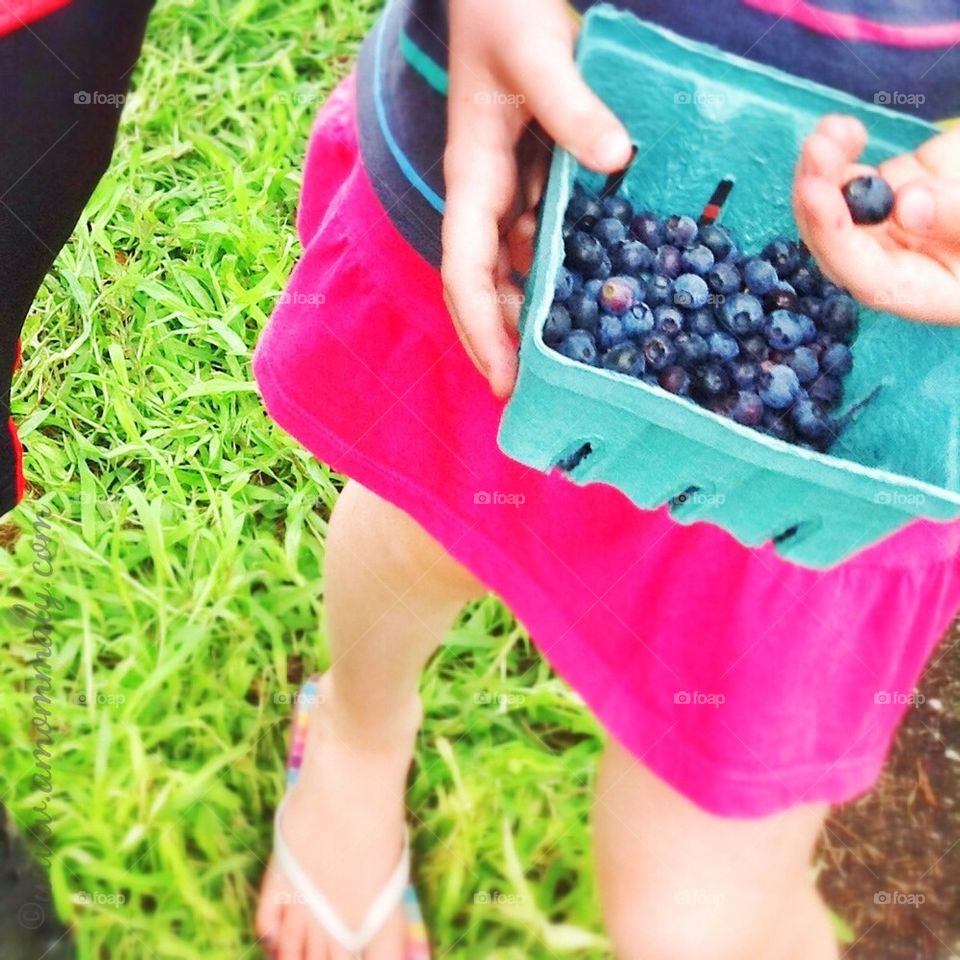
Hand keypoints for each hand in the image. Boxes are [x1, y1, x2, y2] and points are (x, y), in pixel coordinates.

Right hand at [442, 0, 632, 396]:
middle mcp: (485, 193)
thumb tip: (613, 162)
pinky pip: (543, 237)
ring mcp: (507, 186)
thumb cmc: (504, 7)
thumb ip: (571, 106)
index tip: (505, 379)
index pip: (465, 270)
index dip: (481, 329)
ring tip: (566, 365)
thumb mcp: (538, 52)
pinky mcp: (532, 173)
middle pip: (482, 285)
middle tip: (535, 395)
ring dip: (532, 316)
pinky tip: (595, 294)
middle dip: (500, 342)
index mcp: (472, 176)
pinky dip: (561, 272)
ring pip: (513, 268)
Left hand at [794, 116, 959, 323]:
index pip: (870, 278)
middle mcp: (903, 264)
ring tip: (830, 134)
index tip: (817, 195)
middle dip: (819, 200)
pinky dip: (841, 153)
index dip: (839, 239)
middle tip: (815, 155)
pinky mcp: (901, 188)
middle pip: (839, 245)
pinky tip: (842, 131)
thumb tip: (908, 206)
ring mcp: (897, 226)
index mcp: (928, 292)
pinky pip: (855, 176)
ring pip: (838, 207)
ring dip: (824, 169)